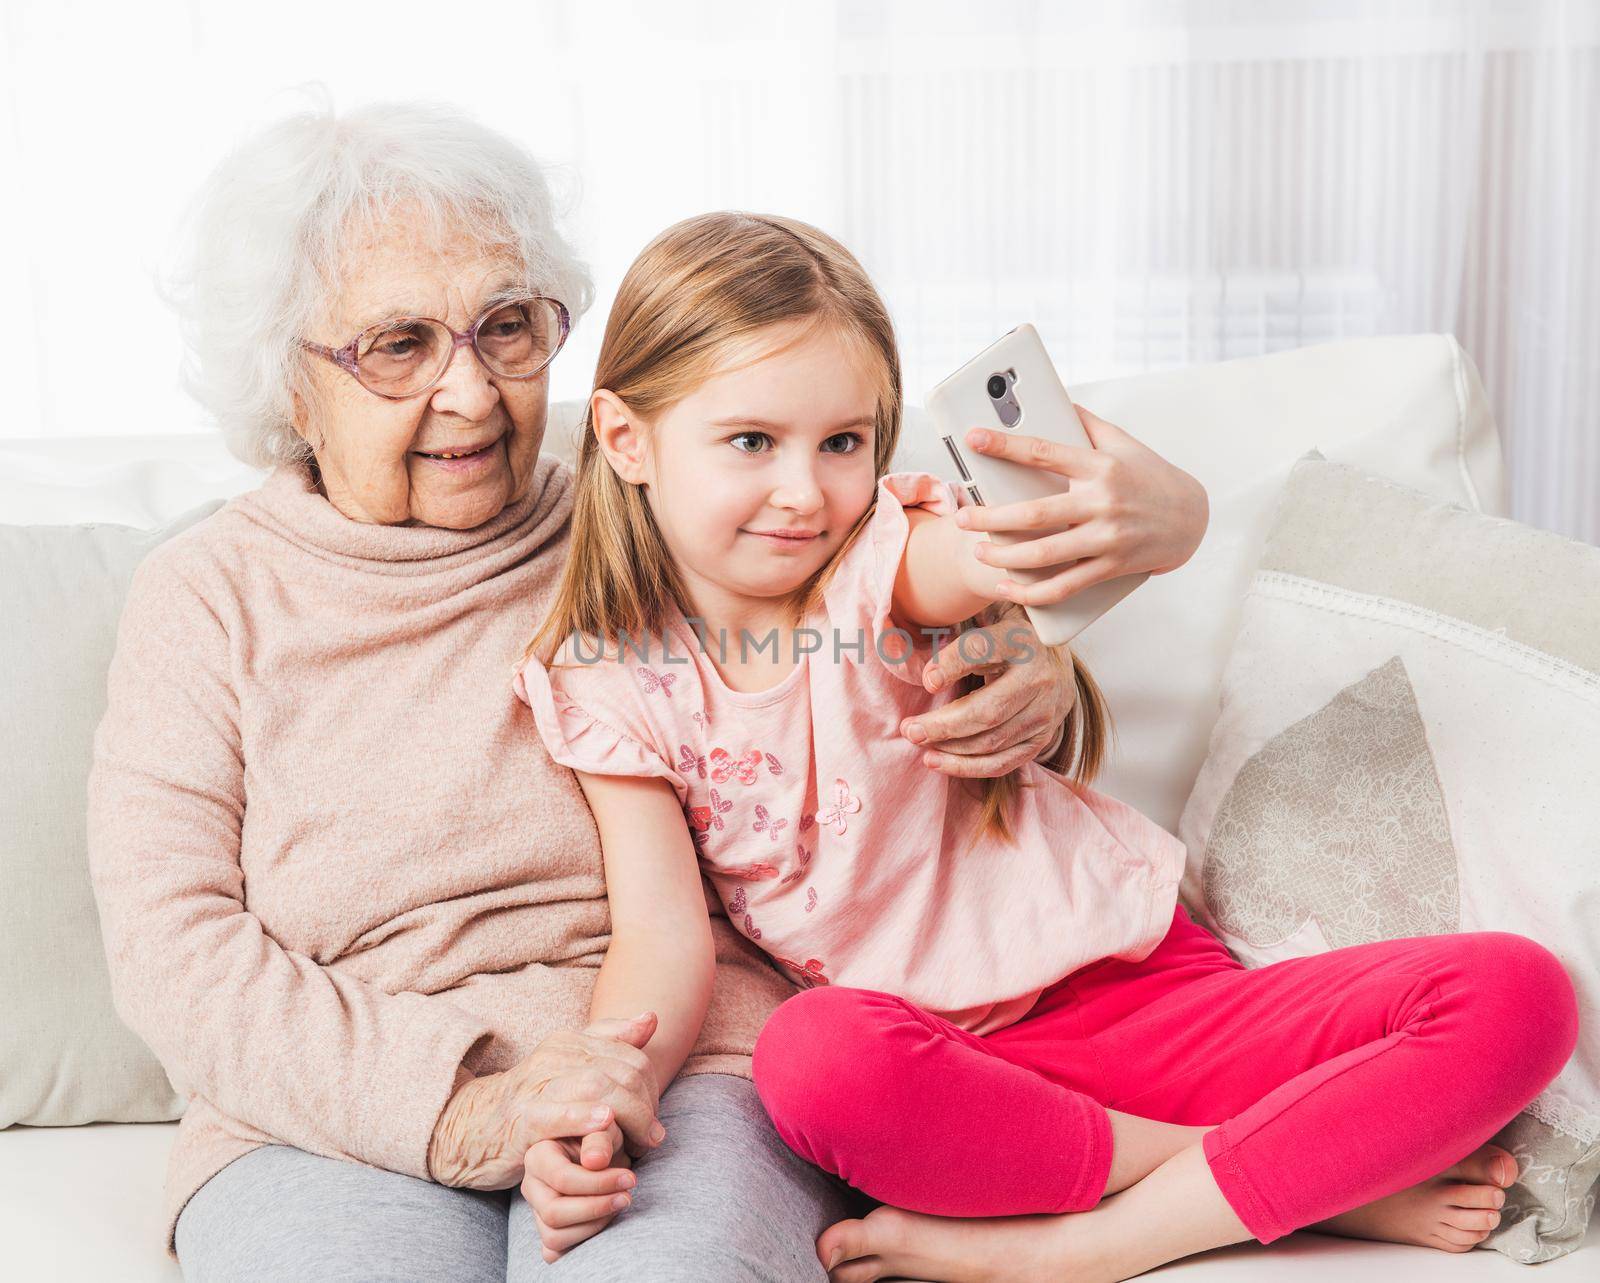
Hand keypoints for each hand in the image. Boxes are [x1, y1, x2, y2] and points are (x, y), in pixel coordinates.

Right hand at [428, 1012, 664, 1189]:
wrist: (473, 1129)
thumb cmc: (533, 1102)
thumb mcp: (570, 1067)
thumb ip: (611, 1042)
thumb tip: (651, 1018)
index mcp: (569, 1042)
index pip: (630, 1055)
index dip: (652, 1087)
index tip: (655, 1117)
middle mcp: (554, 1056)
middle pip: (620, 1072)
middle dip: (646, 1106)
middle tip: (653, 1137)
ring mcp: (536, 1086)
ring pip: (597, 1086)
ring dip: (630, 1115)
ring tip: (644, 1141)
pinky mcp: (522, 1121)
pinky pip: (556, 1114)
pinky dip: (584, 1116)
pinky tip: (605, 1122)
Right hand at [523, 1121, 635, 1261]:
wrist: (602, 1154)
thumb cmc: (602, 1139)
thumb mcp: (604, 1128)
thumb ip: (598, 1138)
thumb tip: (595, 1161)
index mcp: (537, 1155)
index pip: (562, 1179)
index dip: (599, 1183)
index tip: (629, 1178)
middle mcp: (530, 1184)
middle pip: (554, 1212)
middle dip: (596, 1207)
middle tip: (627, 1195)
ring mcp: (535, 1210)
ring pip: (554, 1236)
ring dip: (594, 1226)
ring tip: (619, 1204)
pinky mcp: (546, 1230)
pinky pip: (556, 1251)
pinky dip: (582, 1242)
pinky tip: (605, 1220)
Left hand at [898, 611, 1074, 777]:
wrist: (1055, 658)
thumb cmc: (1008, 635)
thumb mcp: (990, 616)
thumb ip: (960, 625)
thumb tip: (910, 651)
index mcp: (1021, 640)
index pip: (982, 650)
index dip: (952, 664)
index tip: (927, 681)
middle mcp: (1039, 678)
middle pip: (987, 710)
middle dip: (943, 725)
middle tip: (910, 729)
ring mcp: (1044, 712)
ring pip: (992, 741)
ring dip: (949, 749)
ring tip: (917, 741)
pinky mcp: (1042, 738)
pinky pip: (1002, 762)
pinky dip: (967, 767)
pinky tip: (938, 761)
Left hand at [953, 408, 1208, 606]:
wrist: (1192, 518)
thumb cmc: (1151, 476)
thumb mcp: (1124, 442)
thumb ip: (1087, 424)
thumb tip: (1055, 401)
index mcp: (1100, 466)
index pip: (1044, 452)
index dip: (1005, 444)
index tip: (974, 438)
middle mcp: (1102, 502)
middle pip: (1036, 513)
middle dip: (991, 517)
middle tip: (962, 518)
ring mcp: (1107, 538)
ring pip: (1046, 554)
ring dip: (1006, 556)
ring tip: (979, 551)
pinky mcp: (1111, 567)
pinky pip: (1066, 585)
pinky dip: (1033, 591)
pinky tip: (1008, 586)